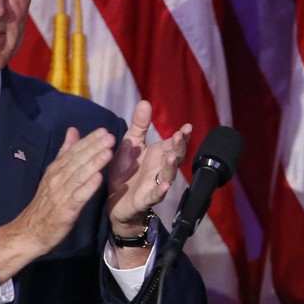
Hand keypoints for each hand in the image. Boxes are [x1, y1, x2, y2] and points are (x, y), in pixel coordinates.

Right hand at [0, 123, 115, 281]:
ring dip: (94, 163)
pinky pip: (78, 196)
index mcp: (56, 169)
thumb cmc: (46, 204)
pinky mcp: (66, 209)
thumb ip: (65, 153)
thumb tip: (73, 130)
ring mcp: (61, 193)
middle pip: (78, 160)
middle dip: (94, 147)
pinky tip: (99, 178)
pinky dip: (88, 186)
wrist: (30, 231)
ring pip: (79, 175)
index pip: (73, 151)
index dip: (89, 140)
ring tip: (108, 152)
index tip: (103, 130)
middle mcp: (57, 178)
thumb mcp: (54, 174)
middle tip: (110, 136)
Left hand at [107, 100, 190, 238]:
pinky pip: (155, 195)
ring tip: (171, 157)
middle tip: (180, 136)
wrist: (116, 201)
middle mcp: (160, 169)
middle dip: (179, 148)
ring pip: (167, 175)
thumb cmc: (126, 172)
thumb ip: (139, 126)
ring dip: (171, 167)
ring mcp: (154, 184)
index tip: (187, 127)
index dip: (181, 136)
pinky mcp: (145, 199)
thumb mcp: (131, 144)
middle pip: (175, 158)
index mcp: (158, 155)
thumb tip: (145, 102)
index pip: (173, 144)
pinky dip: (160, 191)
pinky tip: (165, 185)